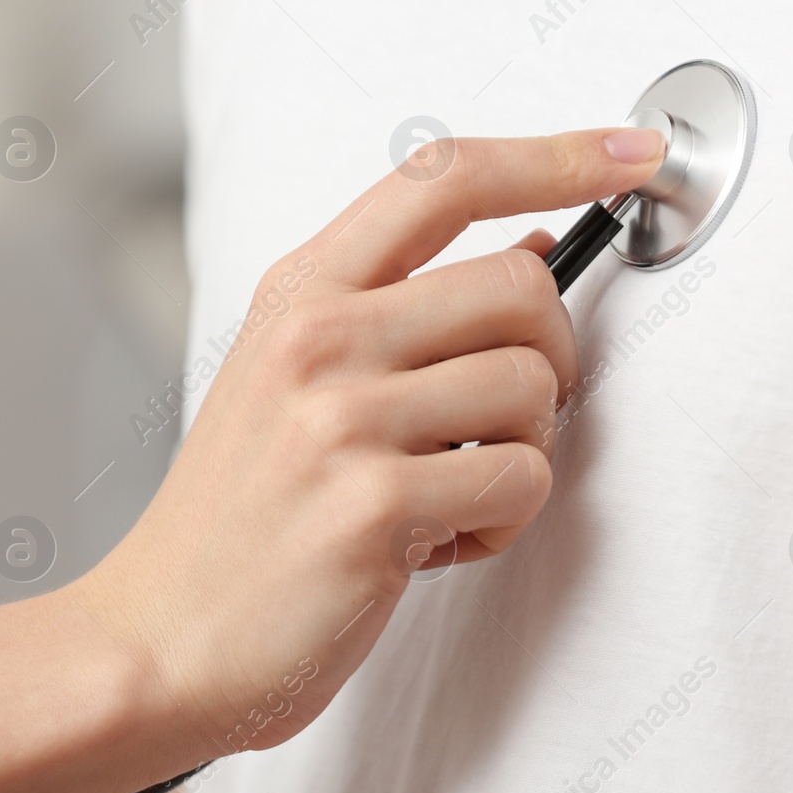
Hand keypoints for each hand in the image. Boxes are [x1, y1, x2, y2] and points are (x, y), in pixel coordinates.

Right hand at [72, 127, 663, 759]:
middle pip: (520, 283)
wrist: (161, 640)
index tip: (632, 153)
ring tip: (451, 493)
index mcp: (298, 292)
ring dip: (522, 451)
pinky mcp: (376, 505)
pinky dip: (503, 523)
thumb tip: (536, 248)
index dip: (554, 155)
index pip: (442, 179)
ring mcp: (342, 418)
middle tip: (507, 415)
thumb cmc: (236, 518)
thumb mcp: (288, 378)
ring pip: (532, 386)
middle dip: (552, 355)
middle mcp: (318, 338)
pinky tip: (437, 544)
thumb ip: (397, 307)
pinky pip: (523, 479)